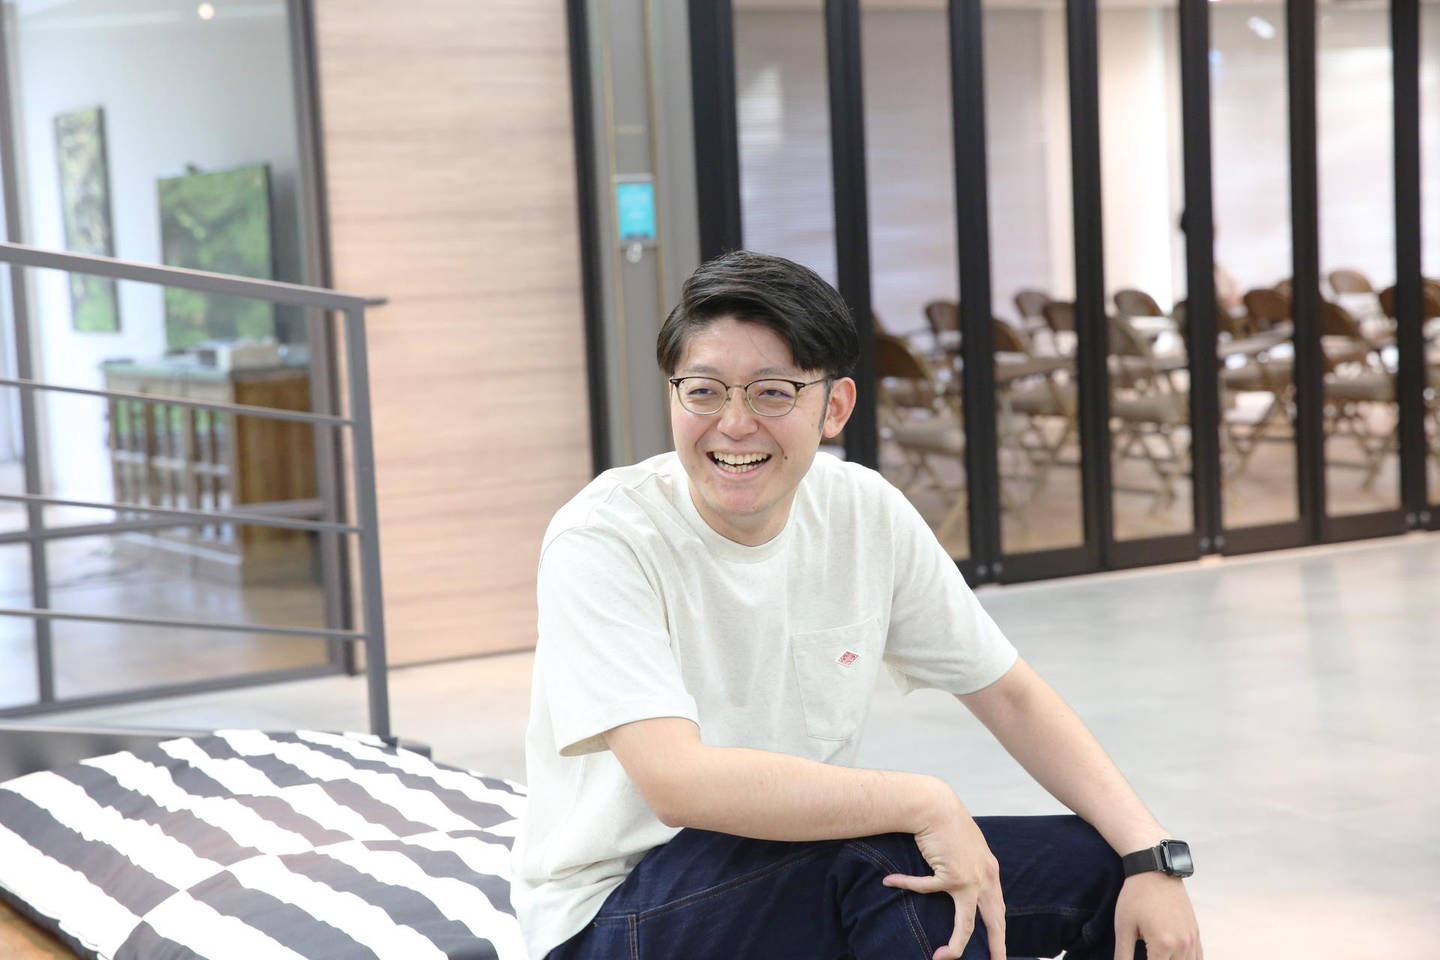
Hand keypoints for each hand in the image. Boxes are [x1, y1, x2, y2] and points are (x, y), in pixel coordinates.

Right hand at [881, 786, 1005, 959]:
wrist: (935, 803)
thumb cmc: (944, 820)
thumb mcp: (964, 845)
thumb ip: (967, 863)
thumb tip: (956, 879)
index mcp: (990, 870)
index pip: (998, 906)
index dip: (998, 929)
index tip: (997, 947)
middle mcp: (986, 877)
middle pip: (994, 921)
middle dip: (997, 947)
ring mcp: (970, 879)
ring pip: (966, 924)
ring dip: (955, 946)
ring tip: (942, 958)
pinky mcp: (951, 877)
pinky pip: (926, 890)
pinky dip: (906, 885)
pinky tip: (891, 882)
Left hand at [1113, 872, 1201, 959]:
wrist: (1154, 871)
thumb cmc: (1135, 897)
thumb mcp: (1123, 927)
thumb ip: (1123, 955)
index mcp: (1163, 945)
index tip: (1141, 957)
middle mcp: (1182, 945)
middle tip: (1148, 955)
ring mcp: (1191, 939)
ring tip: (1158, 956)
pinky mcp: (1195, 933)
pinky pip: (1198, 958)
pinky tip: (1175, 958)